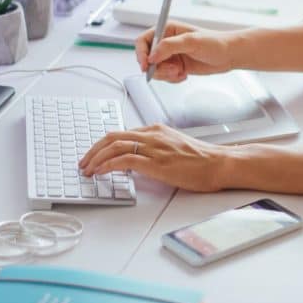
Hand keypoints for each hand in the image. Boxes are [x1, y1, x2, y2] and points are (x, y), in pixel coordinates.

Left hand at [79, 124, 228, 191]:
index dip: (103, 144)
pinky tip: (101, 172)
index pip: (122, 133)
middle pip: (112, 136)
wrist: (219, 163)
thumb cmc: (202, 160)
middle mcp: (153, 135)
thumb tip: (137, 162)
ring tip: (88, 170)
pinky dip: (108, 165)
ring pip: (114, 146)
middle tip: (84, 162)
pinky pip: (124, 159)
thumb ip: (156, 150)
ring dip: (96, 158)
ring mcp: (154, 147)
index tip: (94, 155)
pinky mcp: (156, 162)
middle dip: (93, 149)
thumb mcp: (175, 149)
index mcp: (157, 130)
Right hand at [135, 21, 234, 81]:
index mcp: (167, 30)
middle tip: (172, 70)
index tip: (146, 65)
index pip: (144, 41)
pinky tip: (184, 75)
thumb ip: (169, 46)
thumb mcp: (191, 41)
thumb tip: (152, 56)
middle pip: (147, 58)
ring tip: (180, 72)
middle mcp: (166, 43)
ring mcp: (171, 56)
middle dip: (158, 68)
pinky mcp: (176, 67)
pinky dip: (172, 79)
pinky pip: (165, 77)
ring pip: (156, 70)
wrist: (229, 55)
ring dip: (166, 74)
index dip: (141, 53)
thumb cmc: (215, 42)